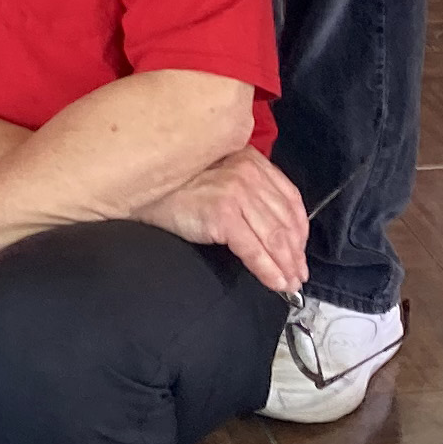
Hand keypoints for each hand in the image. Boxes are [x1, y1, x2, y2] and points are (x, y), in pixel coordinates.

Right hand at [140, 150, 310, 296]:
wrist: (142, 191)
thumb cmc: (176, 187)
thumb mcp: (220, 177)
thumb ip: (247, 190)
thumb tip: (274, 229)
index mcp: (251, 160)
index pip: (290, 199)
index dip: (300, 230)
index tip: (300, 251)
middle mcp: (248, 172)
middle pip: (285, 220)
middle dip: (295, 253)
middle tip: (298, 275)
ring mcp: (236, 191)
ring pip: (273, 237)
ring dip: (285, 265)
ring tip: (289, 283)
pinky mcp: (223, 214)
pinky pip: (254, 249)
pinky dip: (268, 270)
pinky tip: (275, 282)